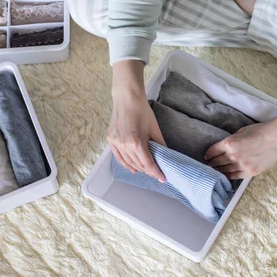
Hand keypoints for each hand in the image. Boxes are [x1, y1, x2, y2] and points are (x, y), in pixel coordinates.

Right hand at [108, 60, 165, 181]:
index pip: (148, 164)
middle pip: (138, 165)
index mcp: (137, 143)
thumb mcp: (155, 129)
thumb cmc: (142, 111)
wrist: (127, 98)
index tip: (162, 178)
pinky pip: (119, 156)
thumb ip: (160, 145)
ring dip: (138, 168)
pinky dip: (126, 164)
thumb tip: (165, 156)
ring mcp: (116, 143)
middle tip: (156, 174)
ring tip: (147, 171)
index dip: (156, 172)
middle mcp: (125, 145)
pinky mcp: (111, 140)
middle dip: (148, 171)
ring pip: (128, 162)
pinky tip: (133, 168)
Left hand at [205, 95, 276, 178]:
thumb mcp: (241, 131)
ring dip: (219, 170)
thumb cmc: (261, 131)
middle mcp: (233, 156)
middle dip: (212, 163)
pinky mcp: (250, 172)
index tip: (206, 156)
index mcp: (229, 143)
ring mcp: (242, 165)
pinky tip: (226, 174)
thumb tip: (223, 146)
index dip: (208, 154)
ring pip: (225, 171)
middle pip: (217, 162)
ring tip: (216, 170)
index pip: (212, 151)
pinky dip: (229, 175)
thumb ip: (231, 140)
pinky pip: (235, 176)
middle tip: (209, 164)